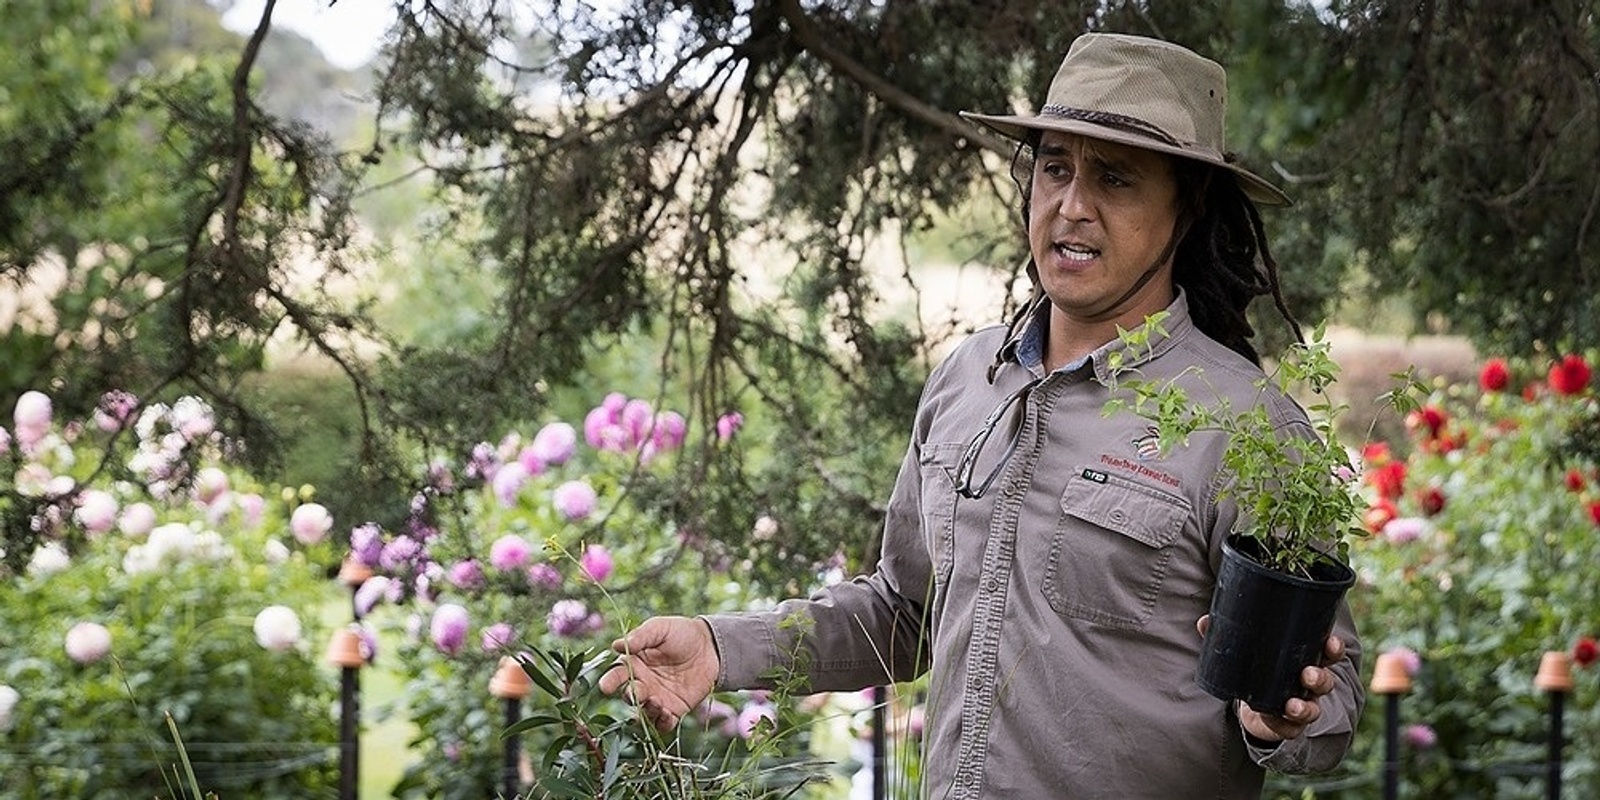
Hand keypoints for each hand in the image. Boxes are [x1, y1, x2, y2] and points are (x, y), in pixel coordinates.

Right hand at [598, 615, 720, 731]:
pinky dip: (662, 723)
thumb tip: (615, 645)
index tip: (606, 686)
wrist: (712, 647)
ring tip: (656, 702)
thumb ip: (640, 637)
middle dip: (630, 695)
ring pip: (644, 712)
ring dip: (646, 711)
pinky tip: (666, 714)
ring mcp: (657, 698)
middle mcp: (643, 683)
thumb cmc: (683, 633)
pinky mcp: (674, 709)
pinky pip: (663, 723)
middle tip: (637, 692)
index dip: (610, 681)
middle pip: (629, 695)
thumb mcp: (660, 628)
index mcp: (634, 663)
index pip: (617, 674)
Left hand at [1195, 615, 1343, 743]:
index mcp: (1305, 661)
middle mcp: (1308, 686)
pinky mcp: (1286, 726)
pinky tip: (1275, 720)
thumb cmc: (1259, 671)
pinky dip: (1284, 724)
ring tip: (1292, 705)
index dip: (1333, 649)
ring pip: (1312, 708)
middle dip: (1320, 678)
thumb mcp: (1247, 653)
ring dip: (1304, 707)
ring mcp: (1300, 707)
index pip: (1327, 653)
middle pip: (1324, 682)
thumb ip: (1227, 637)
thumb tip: (1204, 622)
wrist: (1254, 707)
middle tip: (1308, 674)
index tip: (1330, 643)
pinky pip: (1290, 728)